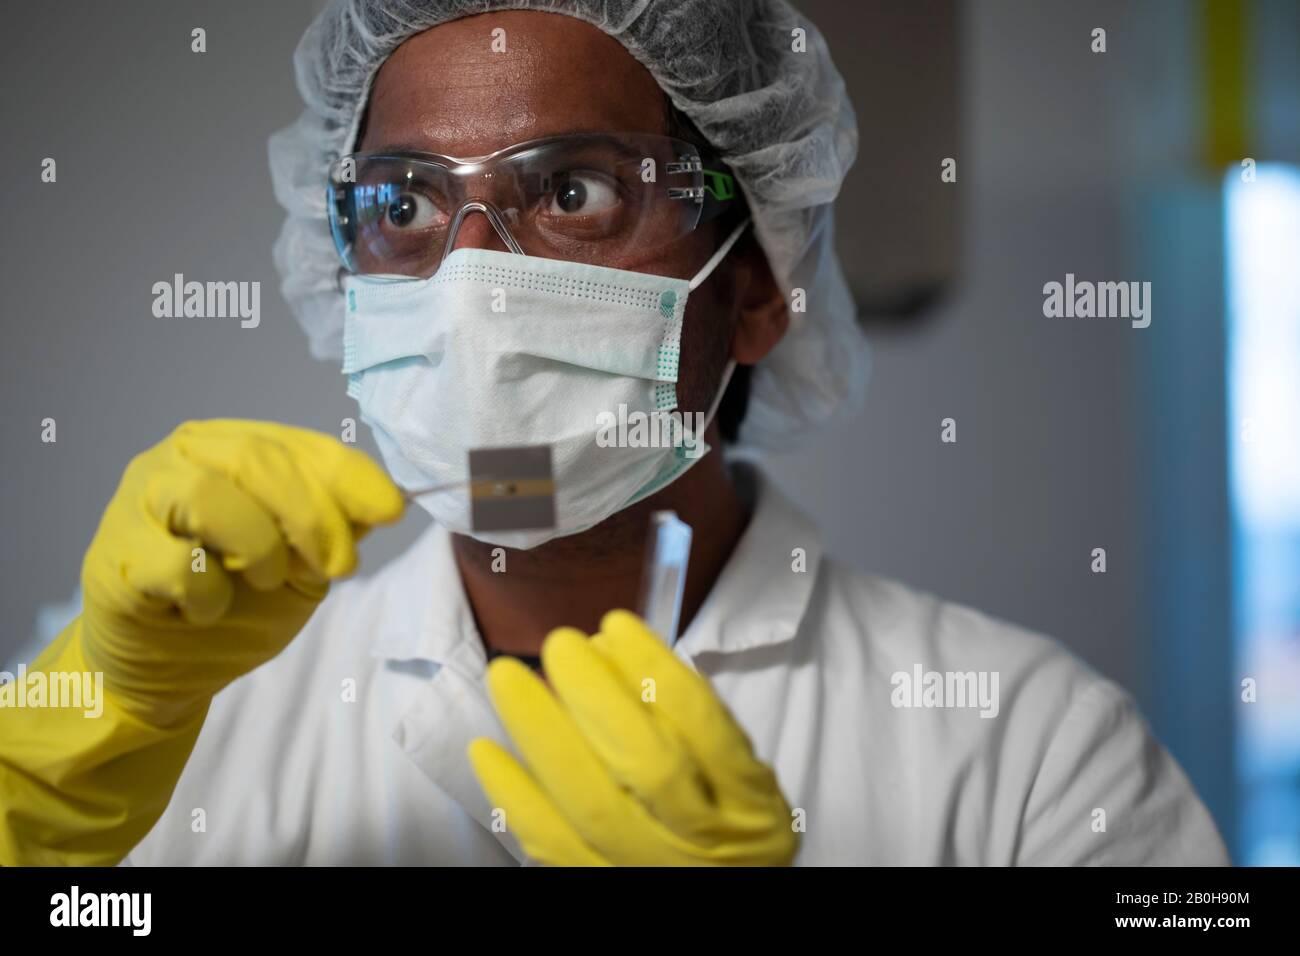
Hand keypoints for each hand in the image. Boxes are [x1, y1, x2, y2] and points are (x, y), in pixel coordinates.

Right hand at [79, 419, 402, 725]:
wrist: (162, 669)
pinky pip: (176, 563)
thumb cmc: (234, 606)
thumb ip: (334, 531)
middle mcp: (181, 458)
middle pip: (258, 461)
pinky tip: (205, 609)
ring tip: (264, 580)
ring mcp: (139, 501)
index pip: (300, 445)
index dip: (349, 476)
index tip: (391, 510)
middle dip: (314, 515)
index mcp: (231, 447)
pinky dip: (209, 593)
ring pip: (210, 495)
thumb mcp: (301, 567)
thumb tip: (385, 503)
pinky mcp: (115, 557)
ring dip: (258, 546)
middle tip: (339, 566)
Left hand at [468, 610, 798, 865]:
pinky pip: (550, 844)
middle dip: (598, 696)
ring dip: (545, 734)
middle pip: (648, 767)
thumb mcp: (736, 768)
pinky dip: (515, 794)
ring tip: (509, 678)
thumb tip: (606, 646)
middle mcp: (704, 840)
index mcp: (748, 800)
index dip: (658, 673)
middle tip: (560, 644)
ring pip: (593, 804)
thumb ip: (685, 715)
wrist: (711, 886)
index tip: (616, 623)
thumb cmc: (721, 815)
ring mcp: (647, 866)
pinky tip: (486, 749)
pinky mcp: (597, 883)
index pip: (706, 730)